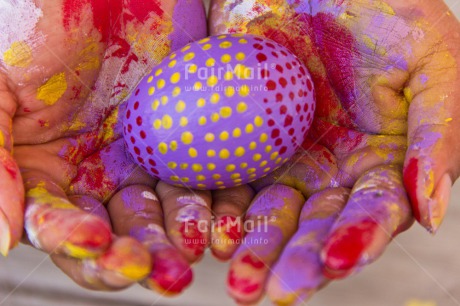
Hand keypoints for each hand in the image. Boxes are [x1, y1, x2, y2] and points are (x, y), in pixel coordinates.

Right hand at [0, 0, 206, 292]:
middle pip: (121, 231)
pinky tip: (227, 221)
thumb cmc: (37, 22)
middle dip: (141, 256)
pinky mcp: (189, 139)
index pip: (61, 226)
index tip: (100, 244)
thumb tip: (1, 241)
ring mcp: (146, 157)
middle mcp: (98, 172)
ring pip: (167, 212)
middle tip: (167, 274)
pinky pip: (207, 177)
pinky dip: (218, 202)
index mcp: (48, 171)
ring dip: (183, 236)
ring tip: (197, 250)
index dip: (79, 242)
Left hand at [209, 0, 459, 302]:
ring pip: (266, 213)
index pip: (371, 213)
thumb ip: (439, 134)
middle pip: (313, 226)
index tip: (336, 263)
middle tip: (270, 293)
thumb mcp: (432, 62)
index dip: (356, 240)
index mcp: (379, 162)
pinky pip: (226, 179)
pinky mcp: (240, 142)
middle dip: (294, 260)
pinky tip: (207, 231)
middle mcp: (329, 171)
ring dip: (252, 247)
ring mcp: (282, 159)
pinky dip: (217, 206)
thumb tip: (434, 212)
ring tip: (237, 280)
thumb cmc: (386, 9)